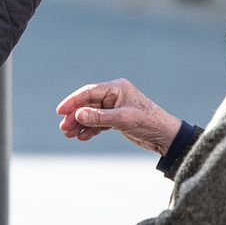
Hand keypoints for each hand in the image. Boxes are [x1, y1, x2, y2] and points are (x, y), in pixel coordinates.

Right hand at [56, 78, 181, 155]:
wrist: (165, 136)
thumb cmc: (148, 122)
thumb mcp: (123, 120)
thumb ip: (99, 117)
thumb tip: (78, 115)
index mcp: (116, 88)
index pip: (89, 92)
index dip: (73, 101)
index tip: (60, 111)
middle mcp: (114, 95)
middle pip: (88, 104)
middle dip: (75, 116)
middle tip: (64, 128)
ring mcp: (114, 107)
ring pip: (91, 114)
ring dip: (80, 124)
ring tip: (70, 134)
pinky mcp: (116, 119)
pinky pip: (98, 122)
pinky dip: (90, 129)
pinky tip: (82, 137)